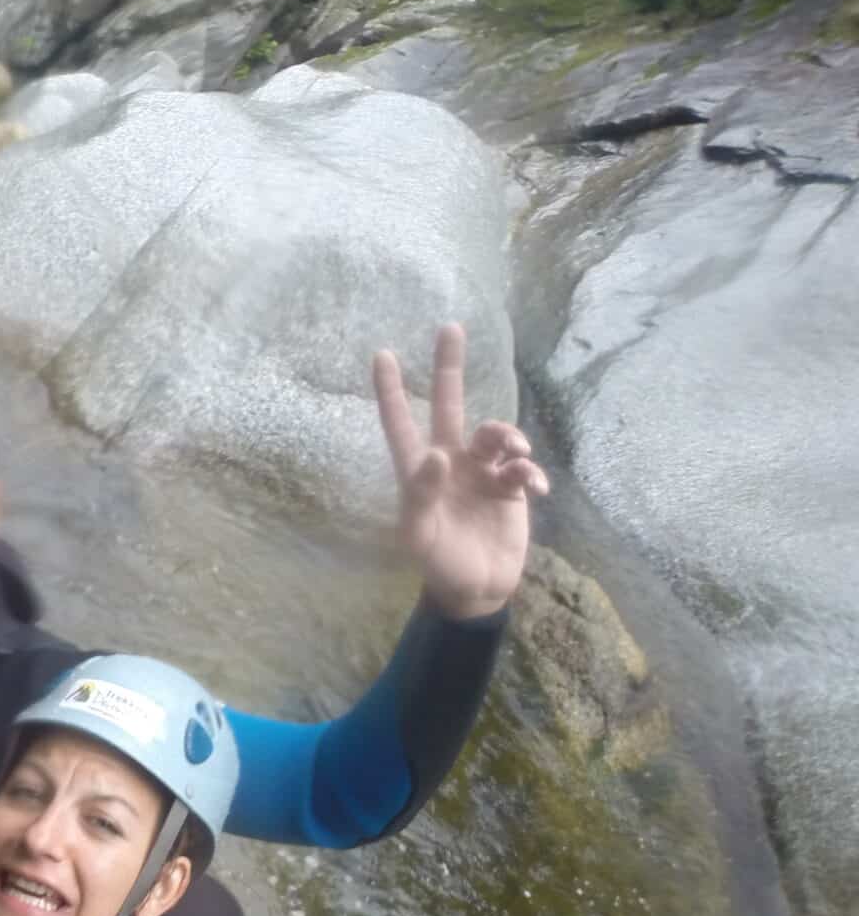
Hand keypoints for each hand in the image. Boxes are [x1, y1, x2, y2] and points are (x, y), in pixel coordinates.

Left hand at [373, 323, 549, 618]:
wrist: (476, 588)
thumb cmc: (438, 562)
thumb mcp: (419, 535)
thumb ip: (420, 495)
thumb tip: (436, 454)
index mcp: (418, 471)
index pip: (400, 423)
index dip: (391, 391)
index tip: (383, 354)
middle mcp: (450, 462)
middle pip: (449, 404)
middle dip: (449, 367)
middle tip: (450, 327)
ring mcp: (482, 472)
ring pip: (497, 433)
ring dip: (508, 437)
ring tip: (516, 459)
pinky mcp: (510, 488)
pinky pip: (524, 466)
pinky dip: (531, 471)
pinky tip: (533, 489)